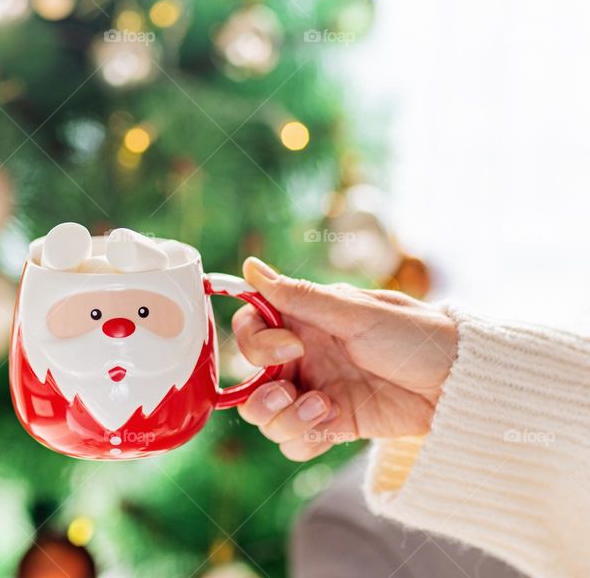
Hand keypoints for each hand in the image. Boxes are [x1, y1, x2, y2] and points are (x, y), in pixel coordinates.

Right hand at [233, 257, 457, 460]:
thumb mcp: (355, 312)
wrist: (460, 383)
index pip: (250, 330)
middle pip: (249, 382)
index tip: (291, 344)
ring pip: (267, 418)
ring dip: (283, 419)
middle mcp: (304, 358)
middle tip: (292, 389)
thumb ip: (299, 296)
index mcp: (305, 321)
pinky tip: (332, 421)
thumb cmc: (415, 334)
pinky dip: (303, 438)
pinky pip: (294, 443)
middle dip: (261, 394)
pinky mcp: (333, 426)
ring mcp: (316, 393)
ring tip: (321, 408)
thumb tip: (249, 266)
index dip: (255, 342)